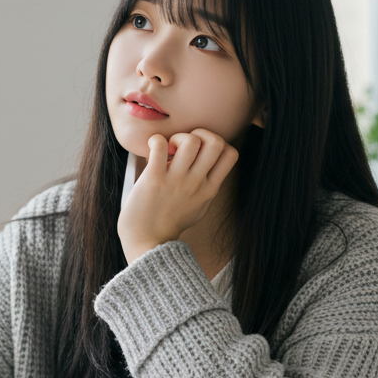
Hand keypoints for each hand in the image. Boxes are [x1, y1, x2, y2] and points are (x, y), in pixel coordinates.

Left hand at [117, 128, 237, 264]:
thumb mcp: (198, 206)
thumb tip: (207, 165)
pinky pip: (160, 145)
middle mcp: (196, 184)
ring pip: (190, 140)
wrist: (146, 243)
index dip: (217, 142)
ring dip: (176, 137)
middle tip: (182, 147)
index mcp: (209, 189)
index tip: (199, 151)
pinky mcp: (154, 179)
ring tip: (167, 151)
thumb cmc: (169, 223)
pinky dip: (156, 140)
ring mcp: (176, 181)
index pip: (231, 154)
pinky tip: (152, 150)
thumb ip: (206, 186)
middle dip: (199, 134)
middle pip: (215, 141)